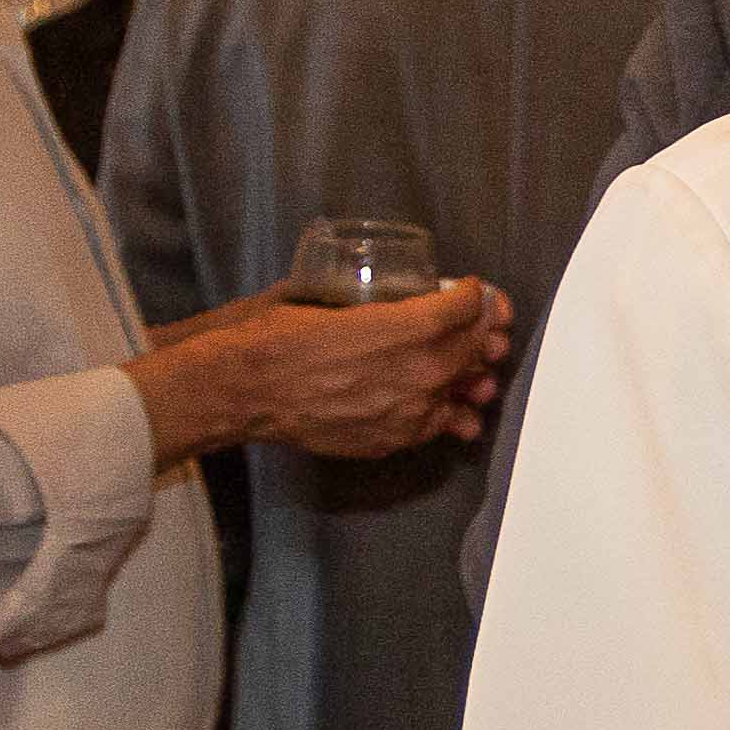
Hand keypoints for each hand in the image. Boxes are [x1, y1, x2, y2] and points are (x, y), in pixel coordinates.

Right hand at [129, 278, 510, 465]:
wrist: (246, 389)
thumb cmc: (280, 336)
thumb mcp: (335, 298)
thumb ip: (379, 300)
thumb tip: (398, 292)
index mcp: (411, 327)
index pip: (470, 305)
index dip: (477, 294)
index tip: (471, 291)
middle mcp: (423, 371)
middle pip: (478, 347)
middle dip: (483, 331)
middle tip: (481, 324)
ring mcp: (413, 411)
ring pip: (469, 390)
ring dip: (475, 376)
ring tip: (471, 370)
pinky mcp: (396, 438)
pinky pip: (440, 425)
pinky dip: (447, 412)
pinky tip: (446, 406)